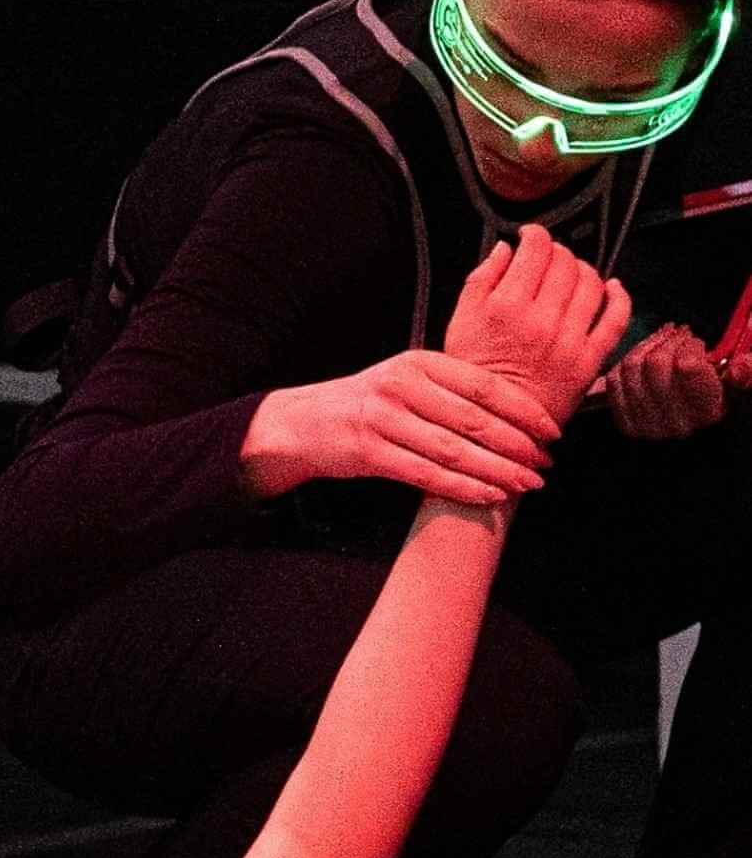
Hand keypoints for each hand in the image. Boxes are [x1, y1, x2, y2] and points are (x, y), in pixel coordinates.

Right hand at [242, 349, 559, 505]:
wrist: (305, 423)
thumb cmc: (368, 404)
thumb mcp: (406, 378)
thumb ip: (452, 385)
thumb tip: (516, 405)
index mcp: (419, 362)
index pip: (484, 384)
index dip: (523, 409)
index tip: (552, 430)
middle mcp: (402, 386)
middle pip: (473, 419)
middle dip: (516, 445)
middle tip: (546, 463)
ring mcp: (383, 419)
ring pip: (454, 450)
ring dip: (496, 471)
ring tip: (527, 484)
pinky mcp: (369, 452)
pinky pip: (425, 474)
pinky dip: (462, 487)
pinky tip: (488, 495)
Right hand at [444, 223, 629, 426]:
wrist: (492, 427)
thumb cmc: (472, 377)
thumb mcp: (458, 325)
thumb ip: (480, 281)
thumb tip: (504, 249)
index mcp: (505, 307)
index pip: (536, 249)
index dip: (535, 235)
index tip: (531, 237)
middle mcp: (541, 321)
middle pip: (566, 262)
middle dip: (557, 253)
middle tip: (547, 260)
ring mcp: (569, 340)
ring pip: (592, 283)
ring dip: (583, 270)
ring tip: (571, 276)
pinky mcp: (589, 360)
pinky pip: (616, 317)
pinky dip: (618, 296)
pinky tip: (610, 289)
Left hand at [603, 320, 733, 438]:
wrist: (693, 414)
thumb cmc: (719, 388)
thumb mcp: (740, 377)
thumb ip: (747, 369)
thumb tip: (739, 369)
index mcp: (708, 411)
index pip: (686, 365)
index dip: (689, 345)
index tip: (696, 342)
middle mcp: (677, 424)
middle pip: (656, 362)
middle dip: (669, 340)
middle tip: (681, 334)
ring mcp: (647, 426)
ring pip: (633, 366)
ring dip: (649, 344)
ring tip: (665, 339)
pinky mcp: (625, 423)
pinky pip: (615, 378)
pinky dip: (630, 359)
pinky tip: (647, 354)